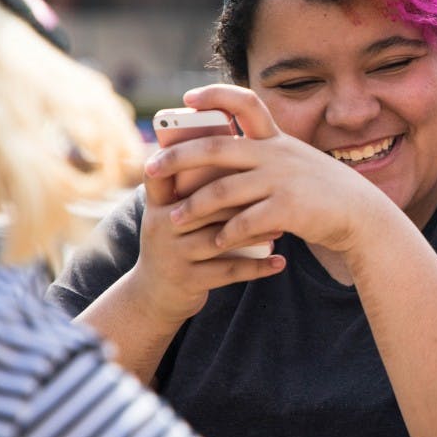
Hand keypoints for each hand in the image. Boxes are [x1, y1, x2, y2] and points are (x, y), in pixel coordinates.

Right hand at [127, 119, 286, 328]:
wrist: (154, 295)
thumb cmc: (175, 243)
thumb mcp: (173, 217)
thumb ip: (192, 191)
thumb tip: (232, 154)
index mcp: (158, 205)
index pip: (161, 172)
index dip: (181, 155)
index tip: (217, 141)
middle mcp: (159, 226)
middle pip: (205, 205)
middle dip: (243, 200)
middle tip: (276, 194)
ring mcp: (172, 255)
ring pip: (220, 238)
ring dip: (255, 233)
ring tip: (282, 228)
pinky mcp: (187, 280)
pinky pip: (228, 271)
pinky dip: (257, 267)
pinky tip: (279, 262)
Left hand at [156, 84, 389, 255]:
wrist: (362, 216)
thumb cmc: (322, 192)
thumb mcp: (297, 161)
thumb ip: (265, 155)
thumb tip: (226, 151)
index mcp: (276, 139)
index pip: (244, 103)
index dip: (214, 95)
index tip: (187, 98)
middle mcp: (276, 153)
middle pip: (216, 148)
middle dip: (178, 158)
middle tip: (151, 168)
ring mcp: (282, 180)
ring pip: (224, 190)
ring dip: (194, 206)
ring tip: (174, 219)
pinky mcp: (288, 208)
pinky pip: (247, 221)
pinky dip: (228, 233)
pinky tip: (215, 242)